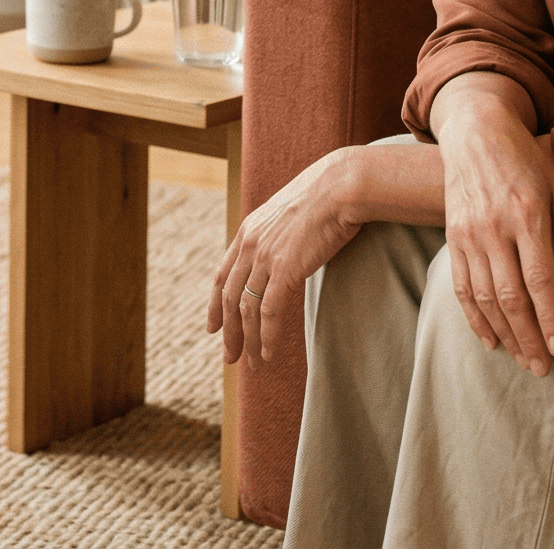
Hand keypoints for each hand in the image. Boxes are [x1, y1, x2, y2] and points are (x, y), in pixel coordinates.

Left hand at [208, 147, 370, 366]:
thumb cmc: (326, 196)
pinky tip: (267, 354)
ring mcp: (264, 257)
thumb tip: (288, 247)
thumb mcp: (291, 212)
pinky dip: (266, 336)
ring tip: (251, 365)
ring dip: (247, 340)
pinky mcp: (284, 269)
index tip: (213, 327)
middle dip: (228, 332)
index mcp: (248, 230)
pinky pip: (268, 311)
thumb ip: (281, 233)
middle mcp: (249, 245)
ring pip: (246, 310)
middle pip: (229, 298)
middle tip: (229, 358)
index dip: (215, 305)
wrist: (341, 187)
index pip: (223, 275)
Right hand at [435, 79, 553, 377]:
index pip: (541, 279)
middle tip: (543, 369)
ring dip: (504, 334)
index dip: (551, 318)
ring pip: (485, 298)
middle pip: (511, 297)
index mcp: (528, 215)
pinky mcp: (454, 238)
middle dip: (528, 338)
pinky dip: (474, 317)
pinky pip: (462, 286)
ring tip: (522, 360)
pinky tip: (489, 339)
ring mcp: (470, 235)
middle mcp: (495, 228)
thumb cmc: (525, 159)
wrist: (474, 132)